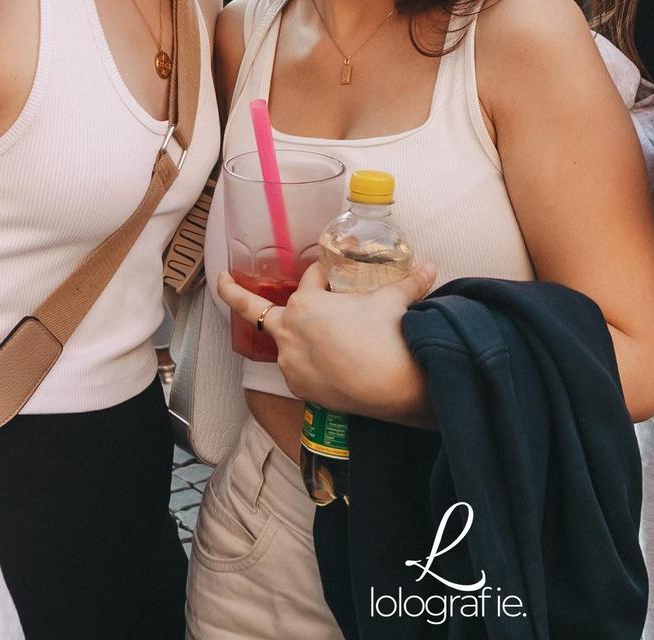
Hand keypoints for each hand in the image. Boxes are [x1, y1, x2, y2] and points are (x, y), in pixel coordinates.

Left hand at [218, 262, 438, 419]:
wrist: (394, 387)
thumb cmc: (388, 337)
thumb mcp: (395, 303)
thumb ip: (409, 282)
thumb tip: (432, 267)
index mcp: (307, 303)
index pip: (312, 279)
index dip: (326, 273)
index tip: (335, 272)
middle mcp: (289, 330)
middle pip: (254, 308)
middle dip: (234, 293)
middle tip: (222, 280)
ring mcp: (290, 362)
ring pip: (281, 341)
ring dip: (288, 334)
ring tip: (299, 335)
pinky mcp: (299, 387)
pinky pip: (296, 368)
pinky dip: (305, 361)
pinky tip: (326, 362)